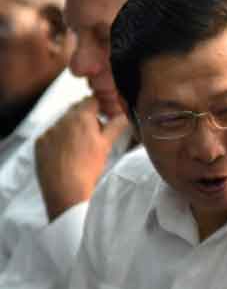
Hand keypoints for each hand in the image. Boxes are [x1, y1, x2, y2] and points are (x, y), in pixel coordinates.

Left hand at [35, 97, 128, 220]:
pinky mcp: (40, 143)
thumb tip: (125, 115)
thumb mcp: (107, 145)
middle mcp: (62, 120)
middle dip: (87, 117)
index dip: (101, 105)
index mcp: (81, 117)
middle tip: (96, 134)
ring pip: (64, 122)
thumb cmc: (88, 167)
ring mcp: (49, 131)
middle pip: (77, 109)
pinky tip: (67, 154)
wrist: (65, 189)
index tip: (107, 114)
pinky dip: (60, 140)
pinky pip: (52, 135)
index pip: (92, 100)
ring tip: (81, 148)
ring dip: (73, 128)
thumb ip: (116, 126)